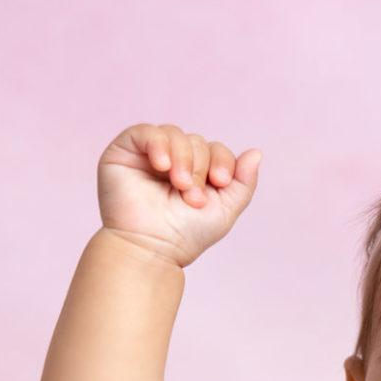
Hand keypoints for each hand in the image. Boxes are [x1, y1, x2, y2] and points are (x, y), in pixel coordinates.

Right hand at [97, 122, 262, 268]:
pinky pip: (146, 131)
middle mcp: (171, 161)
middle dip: (199, 167)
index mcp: (195, 172)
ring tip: (179, 186)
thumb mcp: (225, 209)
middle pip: (197, 142)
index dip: (222, 161)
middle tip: (192, 196)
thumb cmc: (184, 235)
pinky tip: (162, 165)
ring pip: (174, 134)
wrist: (151, 249)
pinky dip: (159, 144)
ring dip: (183, 159)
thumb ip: (243, 182)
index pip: (216, 150)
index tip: (219, 183)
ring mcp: (147, 155)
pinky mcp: (124, 152)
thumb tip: (256, 152)